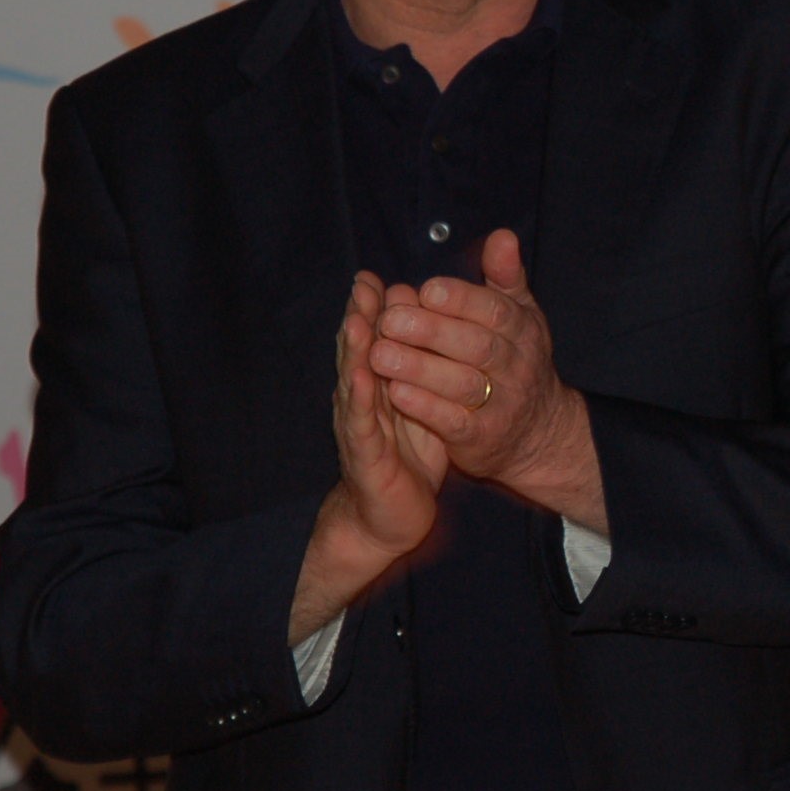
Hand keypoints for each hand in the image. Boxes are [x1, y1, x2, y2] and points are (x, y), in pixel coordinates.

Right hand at [333, 271, 446, 557]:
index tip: (378, 276)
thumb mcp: (425, 401)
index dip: (376, 309)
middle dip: (360, 317)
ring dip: (354, 351)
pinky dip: (359, 400)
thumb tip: (435, 323)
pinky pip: (362, 425)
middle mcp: (364, 400)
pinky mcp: (364, 456)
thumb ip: (428, 364)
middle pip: (359, 352)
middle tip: (362, 283)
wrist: (394, 514)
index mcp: (380, 384)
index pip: (376, 340)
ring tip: (357, 319)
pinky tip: (359, 377)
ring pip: (354, 382)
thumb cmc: (411, 453)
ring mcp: (360, 427)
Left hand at [368, 229, 604, 526]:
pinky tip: (394, 393)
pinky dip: (425, 407)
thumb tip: (502, 235)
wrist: (537, 432)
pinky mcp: (482, 438)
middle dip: (431, 331)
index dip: (459, 300)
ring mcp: (501, 404)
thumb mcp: (520, 315)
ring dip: (418, 368)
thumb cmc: (516, 361)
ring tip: (378, 354)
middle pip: (476, 345)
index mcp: (523, 330)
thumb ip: (506, 277)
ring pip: (461, 383)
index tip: (424, 291)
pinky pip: (453, 421)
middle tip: (389, 321)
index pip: (494, 310)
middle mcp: (516, 366)